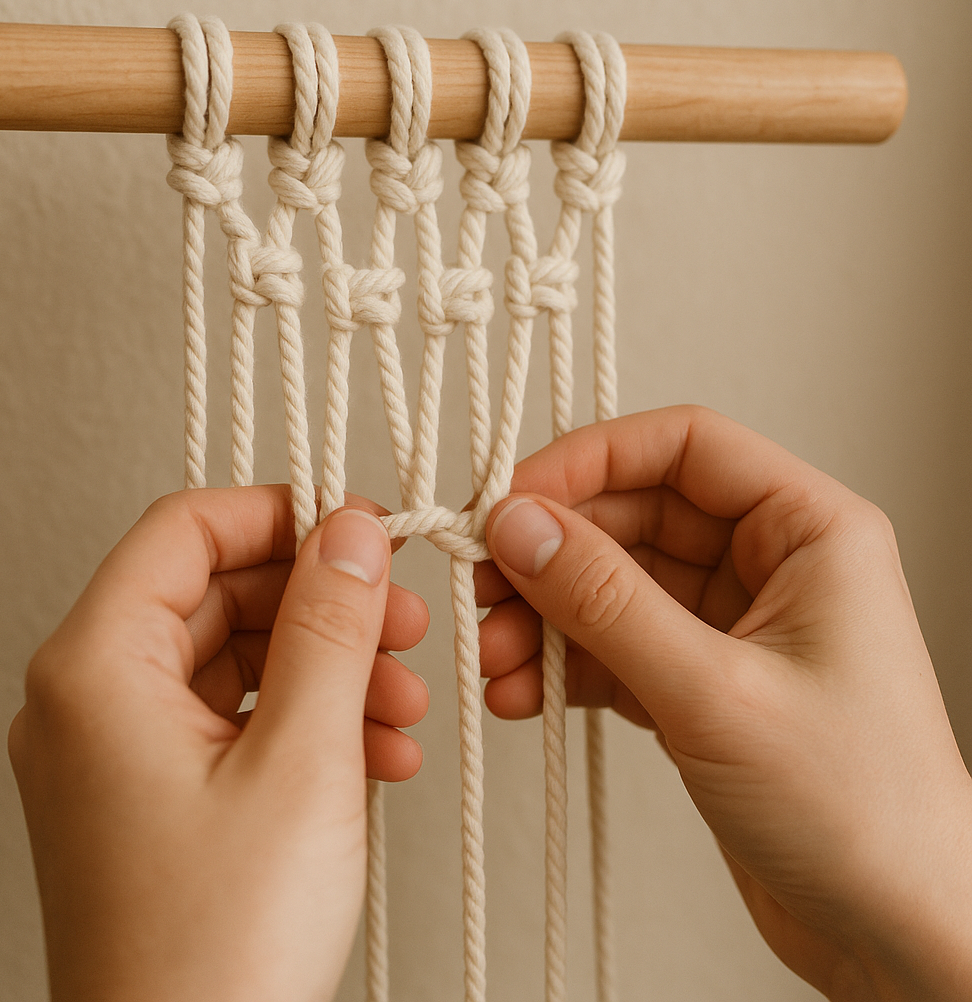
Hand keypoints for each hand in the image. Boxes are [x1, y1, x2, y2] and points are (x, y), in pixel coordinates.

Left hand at [8, 487, 429, 1001]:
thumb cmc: (216, 952)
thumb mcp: (303, 760)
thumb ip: (330, 628)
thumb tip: (351, 534)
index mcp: (95, 670)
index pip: (186, 530)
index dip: (282, 516)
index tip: (358, 531)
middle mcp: (93, 702)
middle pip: (222, 593)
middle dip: (325, 604)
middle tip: (403, 620)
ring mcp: (124, 752)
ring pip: (240, 659)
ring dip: (331, 669)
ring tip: (404, 703)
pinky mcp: (160, 794)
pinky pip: (240, 720)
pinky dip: (311, 721)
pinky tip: (378, 750)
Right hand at [476, 405, 971, 1001]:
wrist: (895, 934)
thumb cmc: (862, 811)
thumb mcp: (715, 691)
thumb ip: (607, 601)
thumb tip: (522, 527)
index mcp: (809, 531)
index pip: (683, 447)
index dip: (589, 461)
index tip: (514, 499)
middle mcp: (768, 566)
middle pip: (633, 517)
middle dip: (551, 553)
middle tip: (484, 585)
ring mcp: (729, 625)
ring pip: (613, 585)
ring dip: (544, 616)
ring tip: (493, 656)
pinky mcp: (698, 682)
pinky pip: (613, 646)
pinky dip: (563, 664)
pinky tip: (520, 692)